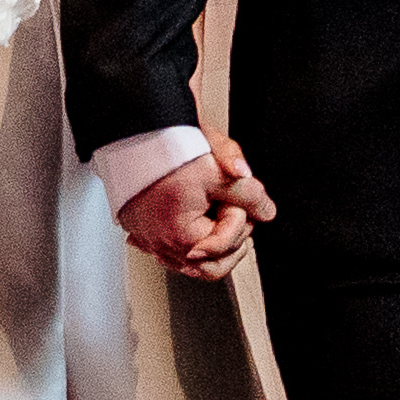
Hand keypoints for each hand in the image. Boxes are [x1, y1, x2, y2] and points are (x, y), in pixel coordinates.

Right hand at [117, 139, 275, 281]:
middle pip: (214, 264)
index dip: (240, 215)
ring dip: (212, 240)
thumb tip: (266, 211)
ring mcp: (151, 242)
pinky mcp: (142, 233)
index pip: (230, 242)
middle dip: (230, 235)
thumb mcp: (217, 170)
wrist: (133, 135)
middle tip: (230, 205)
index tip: (233, 194)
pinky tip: (193, 220)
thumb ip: (249, 194)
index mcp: (182, 237)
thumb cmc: (166, 150)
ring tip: (216, 210)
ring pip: (194, 261)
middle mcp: (163, 246)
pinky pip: (171, 251)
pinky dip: (188, 240)